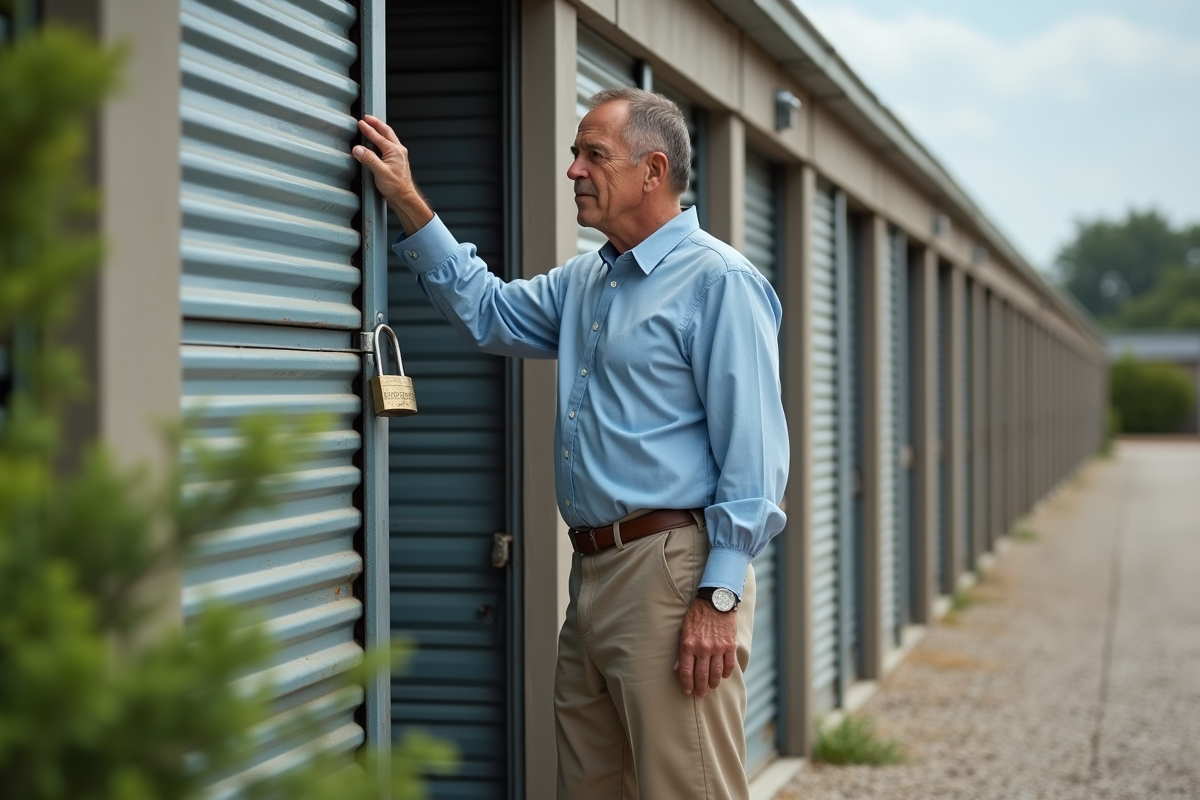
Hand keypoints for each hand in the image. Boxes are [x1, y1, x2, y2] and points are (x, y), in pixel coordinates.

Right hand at [351, 115, 433, 235]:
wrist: (405, 197)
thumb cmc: (396, 187)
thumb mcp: (380, 172)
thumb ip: (368, 159)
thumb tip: (357, 149)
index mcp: (395, 151)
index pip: (378, 136)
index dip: (368, 129)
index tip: (360, 123)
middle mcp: (398, 151)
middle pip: (386, 132)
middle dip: (376, 124)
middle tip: (367, 118)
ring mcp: (398, 155)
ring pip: (388, 138)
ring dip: (379, 130)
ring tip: (372, 126)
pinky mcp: (396, 161)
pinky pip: (388, 145)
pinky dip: (382, 140)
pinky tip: (377, 142)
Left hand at [674, 598, 736, 696]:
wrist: (715, 601)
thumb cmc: (697, 616)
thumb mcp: (684, 631)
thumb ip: (682, 651)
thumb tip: (677, 669)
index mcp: (688, 645)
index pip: (687, 671)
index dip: (687, 684)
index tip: (688, 691)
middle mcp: (703, 648)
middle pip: (701, 675)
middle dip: (700, 688)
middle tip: (701, 694)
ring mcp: (717, 648)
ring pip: (716, 673)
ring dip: (713, 683)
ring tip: (711, 687)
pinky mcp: (729, 646)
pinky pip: (729, 665)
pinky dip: (726, 673)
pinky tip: (723, 676)